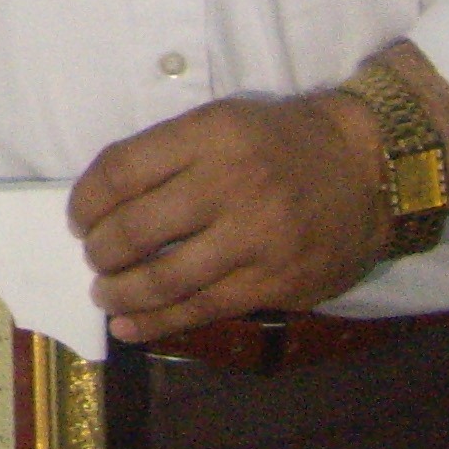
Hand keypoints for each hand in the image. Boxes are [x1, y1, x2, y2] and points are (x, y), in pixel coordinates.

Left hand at [66, 91, 392, 342]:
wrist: (368, 169)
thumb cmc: (283, 141)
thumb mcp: (223, 121)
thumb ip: (169, 154)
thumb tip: (106, 202)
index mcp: (210, 136)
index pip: (122, 171)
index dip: (86, 201)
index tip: (79, 218)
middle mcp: (231, 185)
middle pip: (134, 229)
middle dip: (99, 251)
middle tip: (94, 257)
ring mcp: (255, 238)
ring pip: (163, 278)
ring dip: (120, 292)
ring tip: (105, 294)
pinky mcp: (275, 282)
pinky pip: (202, 309)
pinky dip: (156, 322)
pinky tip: (129, 327)